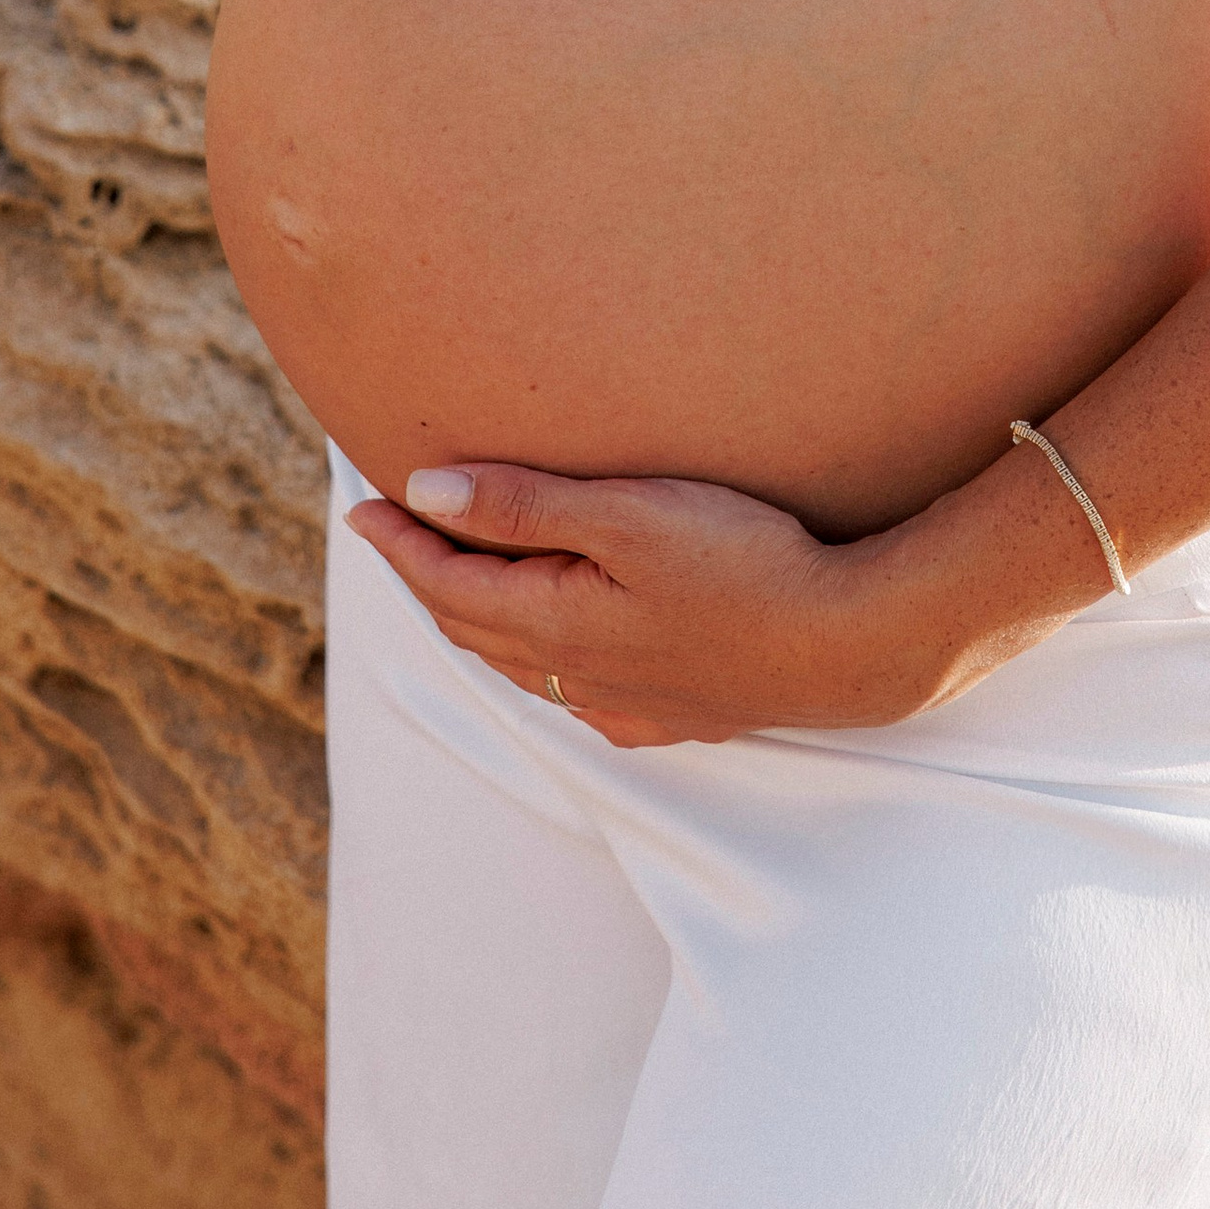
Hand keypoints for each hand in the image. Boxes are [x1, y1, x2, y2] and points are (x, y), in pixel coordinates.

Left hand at [344, 460, 947, 746]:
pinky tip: (557, 653)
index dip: (401, 541)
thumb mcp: (626, 516)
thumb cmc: (742, 563)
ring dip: (479, 617)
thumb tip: (425, 494)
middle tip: (396, 531)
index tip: (365, 502)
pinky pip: (575, 694)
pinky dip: (540, 661)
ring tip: (460, 577)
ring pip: (520, 663)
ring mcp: (624, 703)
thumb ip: (523, 506)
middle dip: (427, 576)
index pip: (447, 582)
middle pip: (473, 625)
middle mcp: (575, 677)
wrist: (844, 645)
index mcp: (552, 625)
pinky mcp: (670, 714)